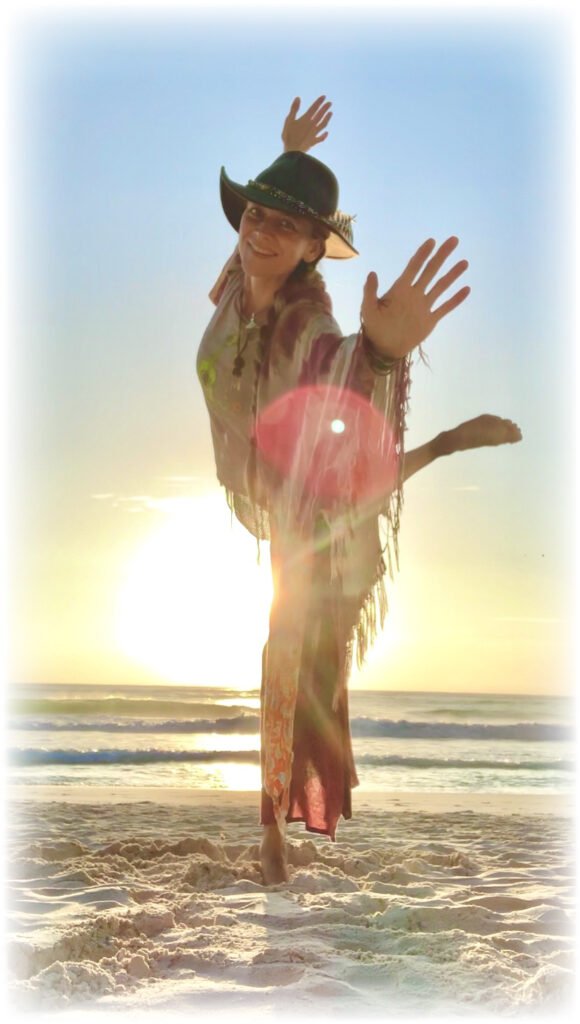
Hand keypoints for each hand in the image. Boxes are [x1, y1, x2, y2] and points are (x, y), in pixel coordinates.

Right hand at [282, 96, 331, 152]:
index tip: (324, 97)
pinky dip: (324, 135)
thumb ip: (294, 109)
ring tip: (330, 113)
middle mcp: (312, 125)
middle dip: (325, 108)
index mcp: (306, 119)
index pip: (314, 108)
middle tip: (330, 103)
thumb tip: (298, 98)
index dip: (319, 102)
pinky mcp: (313, 142)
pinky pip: (320, 138)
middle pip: (320, 115)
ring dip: (327, 118)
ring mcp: (314, 134)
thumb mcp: (289, 121)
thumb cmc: (289, 136)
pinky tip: (327, 132)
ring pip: (322, 125)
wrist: (293, 151)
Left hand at [361, 237, 469, 359]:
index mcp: (400, 290)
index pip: (414, 267)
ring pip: (441, 286)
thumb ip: (370, 292)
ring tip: (464, 262)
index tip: (432, 241)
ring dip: (452, 274)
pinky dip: (456, 299)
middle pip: (431, 271)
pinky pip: (445, 308)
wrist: (384, 348)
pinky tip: (467, 289)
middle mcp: (415, 294)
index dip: (422, 254)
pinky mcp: (430, 320)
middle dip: (441, 255)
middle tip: (453, 240)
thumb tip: (372, 273)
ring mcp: (424, 306)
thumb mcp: (368, 310)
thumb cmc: (374, 327)